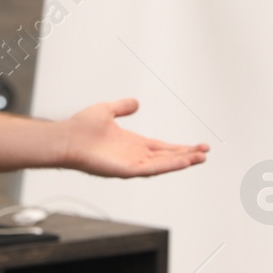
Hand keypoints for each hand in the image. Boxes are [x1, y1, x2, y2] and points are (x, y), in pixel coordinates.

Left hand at [61, 99, 208, 177]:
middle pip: (167, 157)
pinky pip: (152, 169)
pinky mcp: (127, 170)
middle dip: (187, 155)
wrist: (66, 138)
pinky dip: (169, 166)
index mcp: (133, 144)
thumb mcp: (107, 110)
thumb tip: (136, 103)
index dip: (180, 147)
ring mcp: (132, 164)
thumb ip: (122, 107)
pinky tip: (183, 162)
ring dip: (183, 161)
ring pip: (163, 164)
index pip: (163, 147)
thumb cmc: (81, 128)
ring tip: (201, 158)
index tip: (198, 146)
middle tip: (205, 152)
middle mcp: (135, 155)